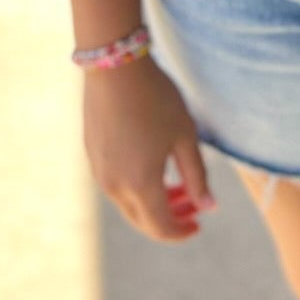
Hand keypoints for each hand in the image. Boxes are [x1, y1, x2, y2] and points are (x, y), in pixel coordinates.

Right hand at [82, 55, 217, 242]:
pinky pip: (116, 184)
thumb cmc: (156, 99)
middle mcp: (114, 186)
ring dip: (153, 202)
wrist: (114, 66)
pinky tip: (153, 167)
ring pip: (128, 203)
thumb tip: (208, 206)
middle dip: (170, 218)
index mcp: (140, 185)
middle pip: (143, 220)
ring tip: (177, 184)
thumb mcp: (185, 135)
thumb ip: (197, 176)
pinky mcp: (92, 156)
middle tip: (193, 206)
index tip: (198, 224)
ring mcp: (99, 172)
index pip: (161, 227)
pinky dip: (136, 187)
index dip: (181, 232)